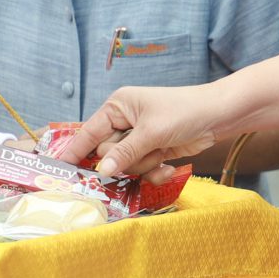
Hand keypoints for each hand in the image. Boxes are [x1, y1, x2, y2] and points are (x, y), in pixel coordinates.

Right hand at [66, 85, 220, 176]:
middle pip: (107, 154)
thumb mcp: (152, 132)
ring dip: (144, 164)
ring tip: (161, 153)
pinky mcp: (153, 151)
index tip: (59, 169)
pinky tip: (168, 166)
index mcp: (118, 106)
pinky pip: (142, 170)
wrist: (220, 116)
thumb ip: (124, 153)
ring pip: (125, 165)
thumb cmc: (185, 112)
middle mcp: (124, 121)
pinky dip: (155, 171)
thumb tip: (101, 170)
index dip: (75, 151)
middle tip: (145, 150)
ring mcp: (139, 138)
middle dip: (126, 158)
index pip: (89, 132)